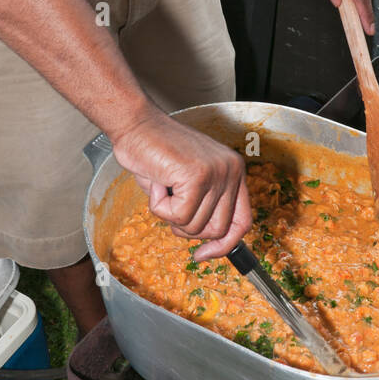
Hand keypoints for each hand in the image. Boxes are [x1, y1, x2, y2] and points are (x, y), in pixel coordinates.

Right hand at [111, 102, 251, 259]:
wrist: (135, 124)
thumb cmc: (155, 153)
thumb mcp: (188, 183)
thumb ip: (204, 207)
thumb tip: (209, 247)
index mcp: (234, 171)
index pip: (243, 221)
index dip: (224, 245)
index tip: (203, 255)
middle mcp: (231, 170)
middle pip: (218, 230)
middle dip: (188, 229)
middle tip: (170, 207)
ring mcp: (216, 173)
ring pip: (195, 226)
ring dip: (169, 214)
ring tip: (162, 185)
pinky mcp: (197, 176)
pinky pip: (178, 216)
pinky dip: (159, 206)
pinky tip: (157, 181)